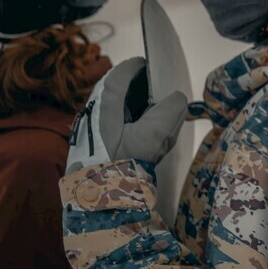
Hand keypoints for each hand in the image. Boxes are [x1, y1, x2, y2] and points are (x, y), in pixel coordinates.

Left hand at [66, 57, 188, 173]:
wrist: (98, 201)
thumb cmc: (123, 165)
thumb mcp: (153, 136)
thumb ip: (171, 111)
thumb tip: (176, 99)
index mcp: (105, 102)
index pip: (122, 72)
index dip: (140, 67)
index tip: (154, 68)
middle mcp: (94, 110)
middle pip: (119, 89)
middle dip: (140, 90)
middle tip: (159, 96)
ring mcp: (91, 127)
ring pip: (116, 107)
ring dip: (136, 108)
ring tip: (154, 118)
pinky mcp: (92, 143)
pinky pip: (113, 123)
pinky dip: (130, 123)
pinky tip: (142, 137)